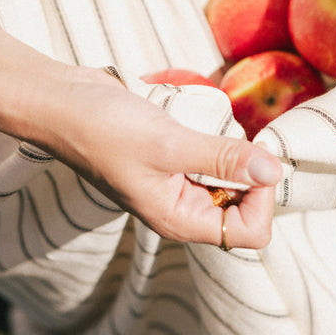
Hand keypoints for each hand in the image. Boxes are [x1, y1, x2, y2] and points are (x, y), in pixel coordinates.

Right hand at [42, 67, 281, 248]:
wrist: (60, 103)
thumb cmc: (104, 129)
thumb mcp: (169, 144)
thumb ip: (223, 159)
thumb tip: (275, 171)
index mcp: (180, 220)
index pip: (249, 231)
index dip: (261, 196)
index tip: (252, 155)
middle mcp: (181, 207)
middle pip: (244, 204)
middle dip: (249, 168)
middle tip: (237, 133)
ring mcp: (175, 182)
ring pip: (229, 175)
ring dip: (231, 148)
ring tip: (209, 124)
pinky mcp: (170, 157)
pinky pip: (209, 153)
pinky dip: (213, 135)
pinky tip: (196, 116)